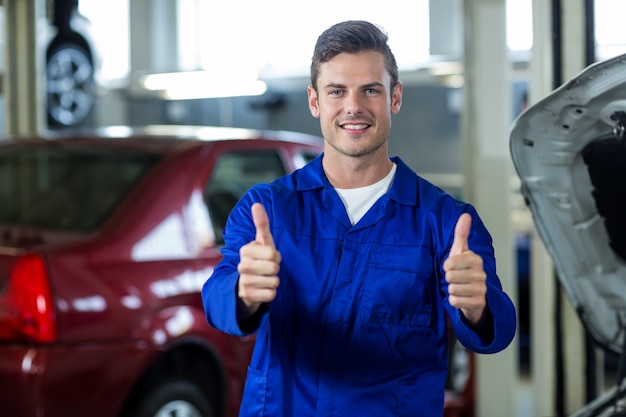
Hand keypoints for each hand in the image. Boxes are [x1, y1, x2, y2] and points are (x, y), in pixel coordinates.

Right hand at [237, 203, 281, 317]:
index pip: (273, 254)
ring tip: (265, 279)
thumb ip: (261, 224)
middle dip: (276, 270)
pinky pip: (270, 295)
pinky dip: (271, 294)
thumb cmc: (259, 259)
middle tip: (268, 269)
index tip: (270, 257)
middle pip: (274, 268)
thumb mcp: (262, 242)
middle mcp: (242, 265)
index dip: (276, 257)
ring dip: (274, 282)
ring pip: (274, 282)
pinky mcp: (245, 296)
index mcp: (246, 250)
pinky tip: (263, 290)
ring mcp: (243, 281)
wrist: (247, 285)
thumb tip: (256, 203)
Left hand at [443, 213, 486, 323]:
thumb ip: (461, 234)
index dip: (447, 266)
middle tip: (455, 278)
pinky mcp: (478, 303)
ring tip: (458, 287)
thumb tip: (465, 214)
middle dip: (448, 278)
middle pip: (450, 277)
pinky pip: (455, 301)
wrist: (473, 294)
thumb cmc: (463, 269)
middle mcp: (481, 274)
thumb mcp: (460, 251)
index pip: (450, 262)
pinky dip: (454, 300)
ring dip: (451, 289)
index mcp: (476, 259)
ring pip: (452, 289)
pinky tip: (460, 297)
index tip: (451, 266)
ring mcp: (481, 289)